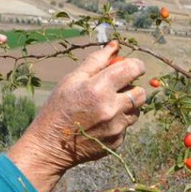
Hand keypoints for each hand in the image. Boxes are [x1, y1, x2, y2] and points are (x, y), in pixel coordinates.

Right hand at [7, 42, 146, 191]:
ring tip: (107, 106)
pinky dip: (119, 122)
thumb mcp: (72, 79)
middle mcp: (111, 108)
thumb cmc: (58, 107)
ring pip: (137, 110)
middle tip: (118, 88)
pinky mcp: (117, 142)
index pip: (133, 69)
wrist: (50, 146)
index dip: (137, 66)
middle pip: (141, 92)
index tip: (133, 67)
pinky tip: (100, 123)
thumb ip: (96, 61)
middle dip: (133, 87)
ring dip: (127, 105)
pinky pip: (127, 126)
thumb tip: (115, 46)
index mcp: (99, 88)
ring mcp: (116, 127)